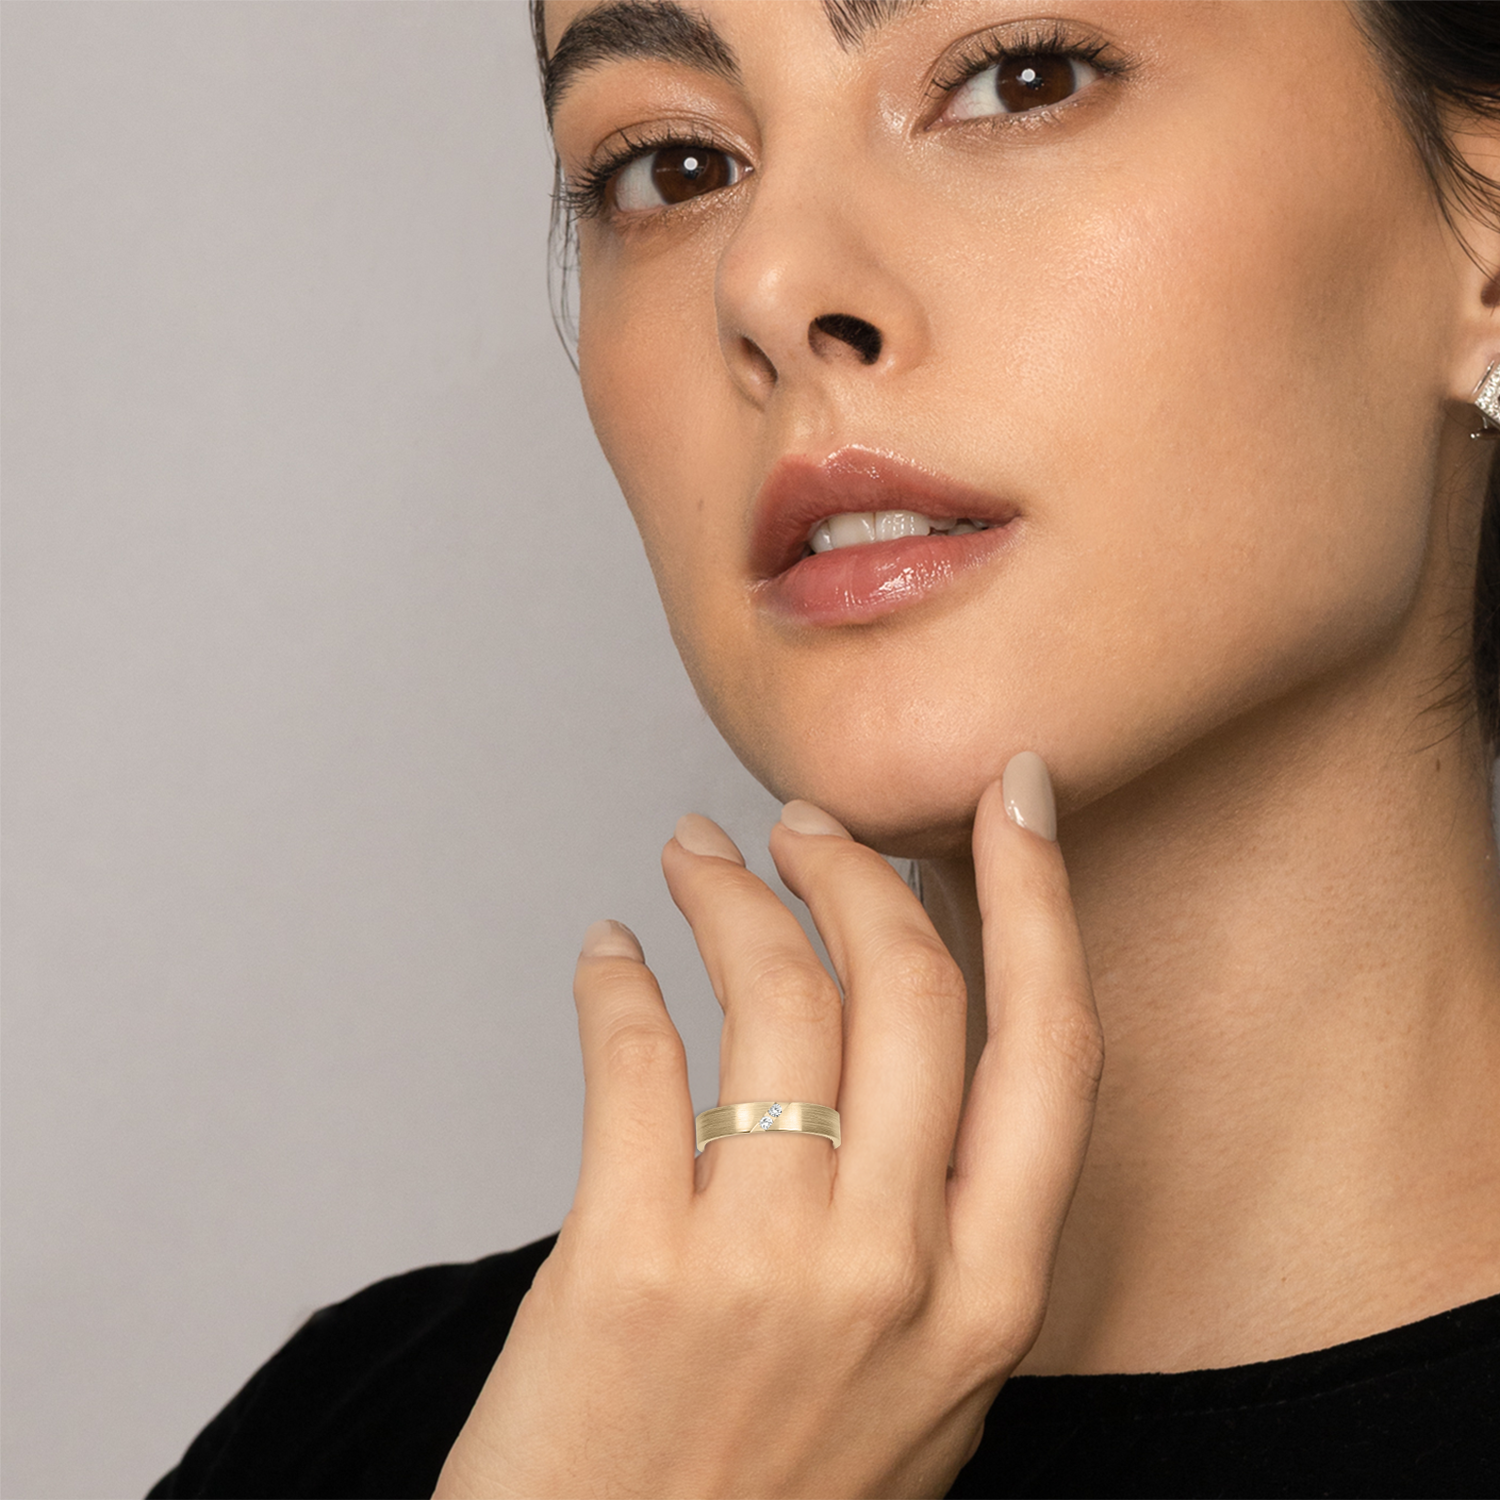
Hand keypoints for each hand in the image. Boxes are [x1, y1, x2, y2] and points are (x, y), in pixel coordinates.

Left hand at [434, 754, 1101, 1499]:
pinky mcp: (628, 1270)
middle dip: (863, 871)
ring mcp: (764, 1270)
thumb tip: (914, 1053)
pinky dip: (617, 979)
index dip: (1041, 901)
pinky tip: (609, 955)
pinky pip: (635, 1057)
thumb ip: (941, 1236)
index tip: (1015, 800)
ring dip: (732, 894)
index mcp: (990, 1300)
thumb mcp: (916, 1389)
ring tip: (697, 856)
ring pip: (777, 996)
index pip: (1051, 1048)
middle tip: (810, 825)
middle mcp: (897, 1272)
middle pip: (915, 991)